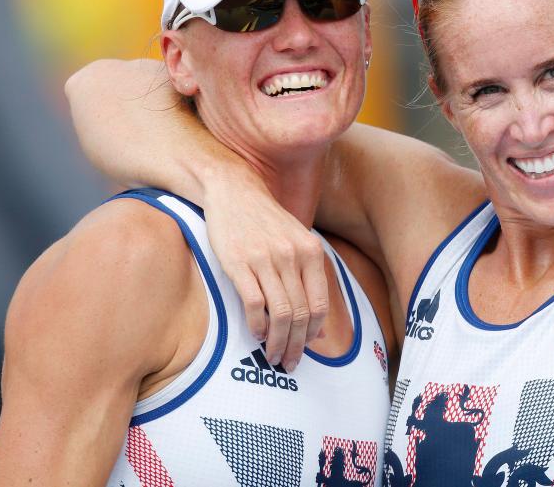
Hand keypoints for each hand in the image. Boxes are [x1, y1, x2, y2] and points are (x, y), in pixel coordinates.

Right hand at [202, 168, 327, 371]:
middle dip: (297, 345)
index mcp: (311, 251)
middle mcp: (292, 256)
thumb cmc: (265, 220)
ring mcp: (266, 259)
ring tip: (273, 356)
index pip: (319, 304)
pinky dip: (257, 325)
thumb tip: (316, 322)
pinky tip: (256, 334)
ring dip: (279, 342)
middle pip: (302, 315)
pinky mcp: (239, 263)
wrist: (233, 190)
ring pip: (281, 314)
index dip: (315, 333)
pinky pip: (255, 304)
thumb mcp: (296, 239)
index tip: (308, 349)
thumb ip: (308, 274)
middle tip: (290, 363)